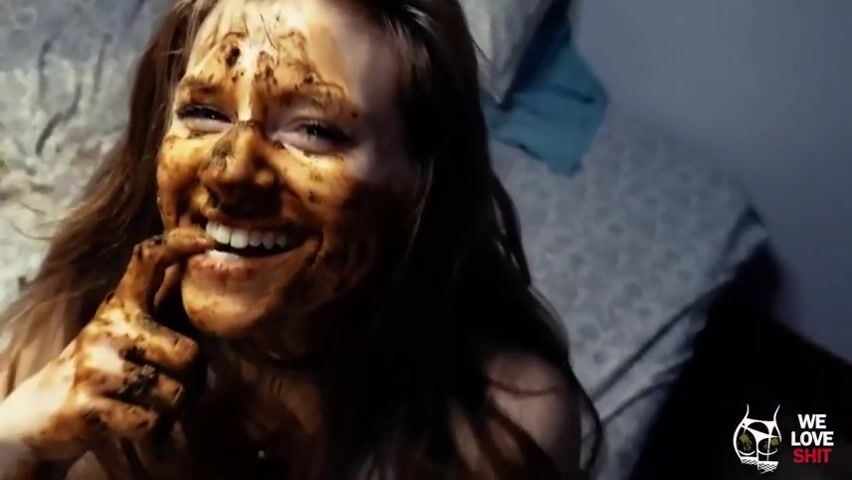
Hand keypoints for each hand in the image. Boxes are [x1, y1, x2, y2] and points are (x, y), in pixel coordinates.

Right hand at [0, 228, 213, 461]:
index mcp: (121, 305)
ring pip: (174, 394)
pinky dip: (148, 429)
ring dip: (165, 407)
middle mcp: (108, 326)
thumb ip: (162, 307)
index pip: (148, 259)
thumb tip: (205, 266)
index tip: (208, 239)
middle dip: (185, 379)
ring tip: (138, 400)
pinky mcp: (87, 404)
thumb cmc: (104, 368)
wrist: (41, 413)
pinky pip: (151, 422)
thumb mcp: (128, 330)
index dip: (179, 244)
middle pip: (188, 354)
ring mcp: (95, 364)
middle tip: (158, 382)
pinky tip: (125, 419)